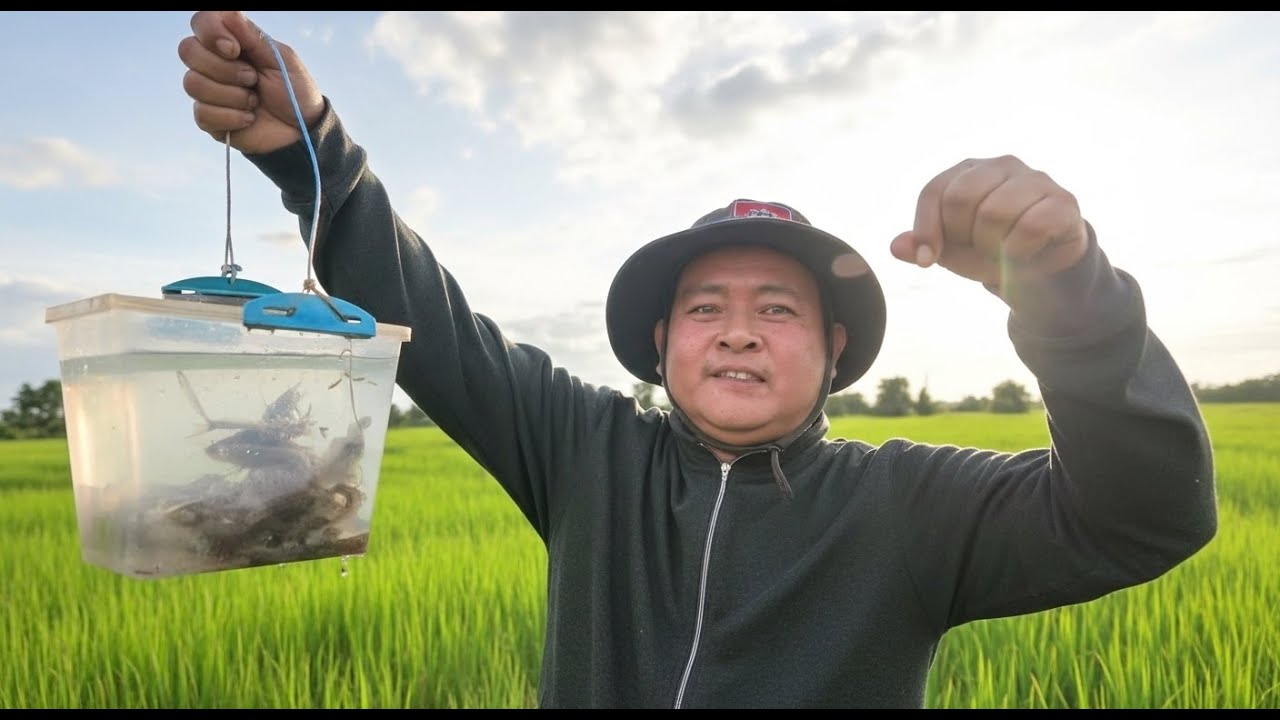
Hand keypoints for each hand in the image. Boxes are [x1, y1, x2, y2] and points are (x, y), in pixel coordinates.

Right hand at [178, 11, 323, 154]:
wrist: (302, 131)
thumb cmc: (295, 92)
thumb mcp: (281, 59)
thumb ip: (253, 37)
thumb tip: (228, 12)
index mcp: (232, 43)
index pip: (200, 22)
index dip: (210, 32)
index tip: (234, 49)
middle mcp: (214, 63)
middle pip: (188, 50)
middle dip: (224, 68)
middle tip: (253, 79)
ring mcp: (209, 91)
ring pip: (192, 83)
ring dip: (231, 94)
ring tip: (255, 101)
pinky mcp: (209, 119)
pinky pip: (202, 113)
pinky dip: (232, 116)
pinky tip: (249, 118)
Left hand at [890, 155, 1088, 287]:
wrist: (1046, 271)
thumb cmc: (993, 252)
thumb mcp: (952, 252)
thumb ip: (923, 246)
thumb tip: (895, 247)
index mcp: (969, 171)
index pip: (934, 191)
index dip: (925, 230)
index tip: (926, 262)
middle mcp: (1002, 166)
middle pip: (961, 198)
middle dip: (963, 238)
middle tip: (978, 251)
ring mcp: (1036, 179)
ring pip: (995, 213)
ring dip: (992, 248)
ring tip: (1002, 254)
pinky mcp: (1063, 201)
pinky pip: (1030, 227)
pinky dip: (1018, 253)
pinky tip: (1023, 256)